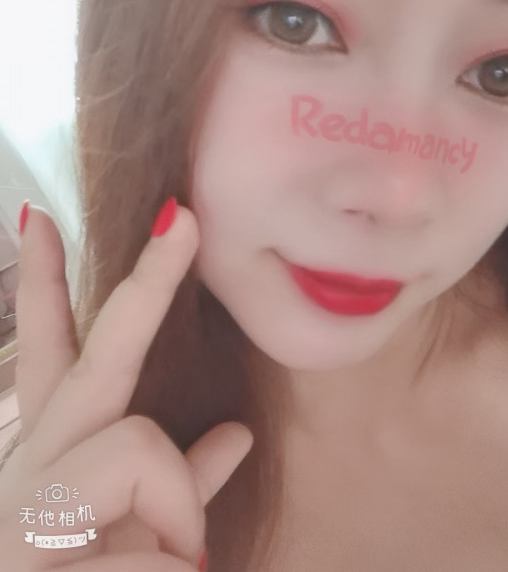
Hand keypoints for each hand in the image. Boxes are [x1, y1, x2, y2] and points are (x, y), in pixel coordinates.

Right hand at [0, 201, 252, 570]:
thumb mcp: (135, 535)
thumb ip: (179, 483)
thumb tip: (232, 432)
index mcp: (52, 456)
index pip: (50, 352)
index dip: (46, 282)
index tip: (38, 217)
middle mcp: (31, 466)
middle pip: (97, 354)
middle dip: (145, 283)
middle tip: (181, 217)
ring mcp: (28, 506)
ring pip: (140, 448)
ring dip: (172, 513)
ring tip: (168, 557)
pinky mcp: (39, 547)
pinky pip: (157, 544)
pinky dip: (166, 567)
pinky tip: (162, 570)